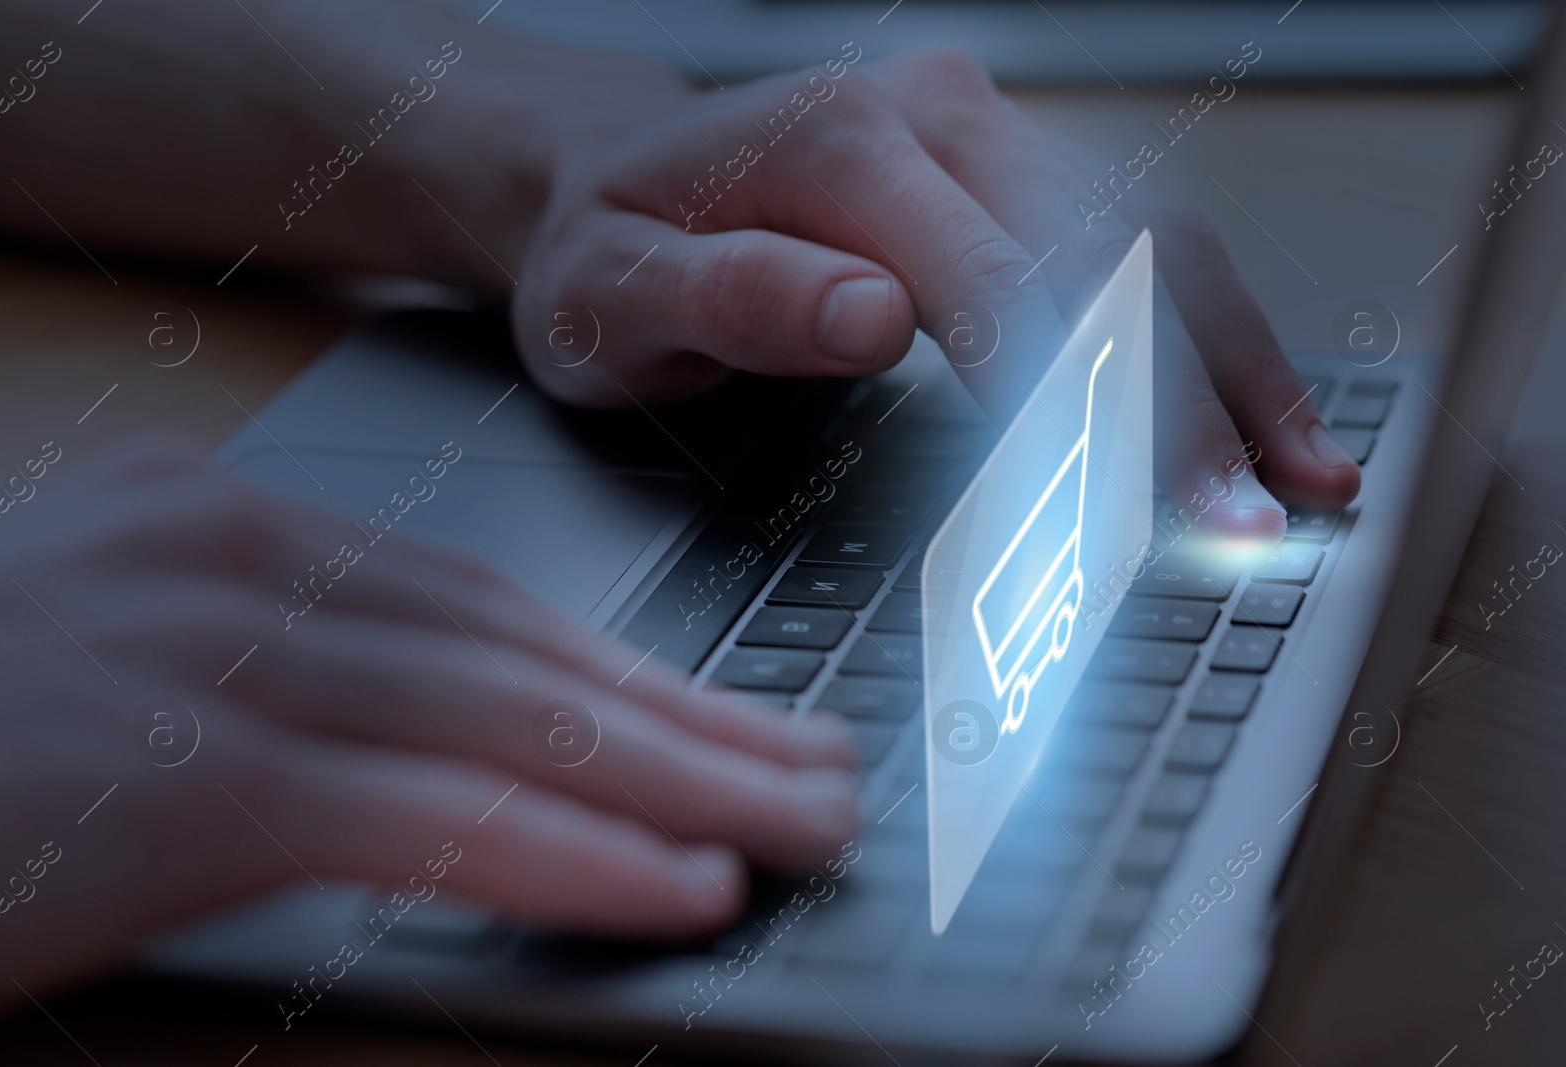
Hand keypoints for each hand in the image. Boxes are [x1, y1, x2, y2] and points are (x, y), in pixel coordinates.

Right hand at [0, 435, 855, 1020]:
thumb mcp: (116, 674)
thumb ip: (277, 683)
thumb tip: (439, 748)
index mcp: (221, 526)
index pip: (479, 600)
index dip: (626, 672)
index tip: (733, 721)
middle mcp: (226, 558)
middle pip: (519, 647)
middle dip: (688, 719)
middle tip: (818, 767)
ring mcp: (202, 654)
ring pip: (501, 720)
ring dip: (672, 783)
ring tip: (796, 828)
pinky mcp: (171, 776)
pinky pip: (418, 819)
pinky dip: (563, 857)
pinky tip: (675, 893)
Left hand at [509, 46, 1359, 537]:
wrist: (613, 177)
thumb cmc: (605, 251)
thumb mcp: (613, 296)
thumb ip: (732, 303)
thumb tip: (877, 318)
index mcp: (840, 140)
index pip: (995, 283)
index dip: (1066, 406)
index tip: (1113, 521)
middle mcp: (933, 111)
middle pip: (1104, 252)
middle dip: (1177, 402)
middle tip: (1230, 529)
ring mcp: (984, 127)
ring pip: (1151, 237)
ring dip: (1231, 363)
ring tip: (1293, 481)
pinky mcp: (1012, 163)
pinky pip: (1137, 238)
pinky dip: (1208, 330)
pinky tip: (1258, 409)